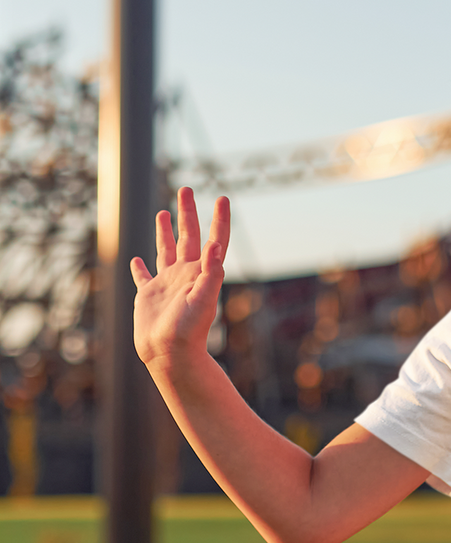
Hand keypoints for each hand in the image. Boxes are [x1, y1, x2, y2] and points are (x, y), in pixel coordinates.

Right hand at [130, 188, 229, 367]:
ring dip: (165, 231)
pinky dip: (140, 268)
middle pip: (188, 236)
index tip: (223, 197)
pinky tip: (136, 260)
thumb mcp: (204, 298)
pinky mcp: (149, 295)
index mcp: (202, 272)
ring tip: (164, 213)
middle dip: (187, 212)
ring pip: (166, 250)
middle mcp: (186, 274)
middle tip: (185, 188)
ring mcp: (167, 284)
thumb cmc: (189, 330)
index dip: (219, 219)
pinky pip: (144, 277)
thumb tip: (216, 245)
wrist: (170, 354)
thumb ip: (211, 272)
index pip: (214, 239)